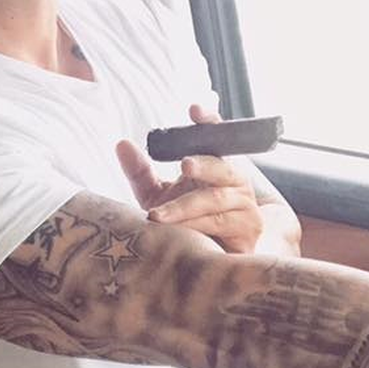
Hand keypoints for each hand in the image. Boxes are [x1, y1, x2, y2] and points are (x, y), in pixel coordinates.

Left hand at [116, 104, 263, 253]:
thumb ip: (141, 171)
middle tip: (185, 164)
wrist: (214, 259)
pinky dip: (196, 227)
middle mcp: (234, 181)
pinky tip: (177, 232)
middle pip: (223, 166)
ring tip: (157, 216)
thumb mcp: (159, 195)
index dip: (209, 122)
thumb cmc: (186, 222)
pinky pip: (220, 225)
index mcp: (215, 166)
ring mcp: (245, 205)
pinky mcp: (247, 230)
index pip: (216, 136)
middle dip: (204, 164)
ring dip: (184, 207)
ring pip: (215, 200)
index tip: (194, 109)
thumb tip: (121, 143)